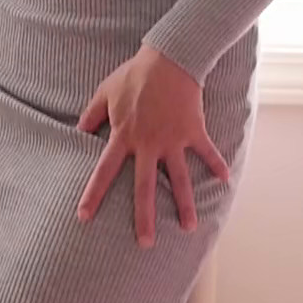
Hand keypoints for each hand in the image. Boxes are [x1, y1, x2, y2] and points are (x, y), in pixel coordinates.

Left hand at [75, 44, 231, 247]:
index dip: (93, 194)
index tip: (83, 217)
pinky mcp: (193, 131)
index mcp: (123, 136)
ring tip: (189, 227)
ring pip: (179, 179)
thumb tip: (76, 132)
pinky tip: (225, 180)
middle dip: (144, 217)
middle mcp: (148, 144)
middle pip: (144, 187)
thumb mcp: (105, 92)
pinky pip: (206, 152)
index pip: (104, 171)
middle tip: (145, 244)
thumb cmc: (134, 75)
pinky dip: (217, 164)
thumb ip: (91, 115)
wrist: (169, 59)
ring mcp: (172, 140)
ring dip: (185, 204)